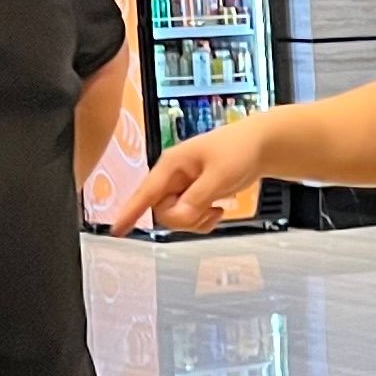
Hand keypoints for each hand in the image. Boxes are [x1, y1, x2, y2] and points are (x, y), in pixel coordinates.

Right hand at [112, 119, 267, 234]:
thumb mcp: (219, 175)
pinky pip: (187, 218)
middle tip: (210, 210)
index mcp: (171, 165)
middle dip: (184, 219)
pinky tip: (217, 211)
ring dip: (195, 221)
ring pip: (175, 217)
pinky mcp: (193, 195)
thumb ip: (197, 198)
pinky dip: (202, 221)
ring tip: (216, 209)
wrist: (260, 145)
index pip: (145, 192)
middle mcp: (171, 176)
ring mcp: (182, 187)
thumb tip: (177, 217)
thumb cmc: (238, 150)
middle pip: (162, 211)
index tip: (116, 230)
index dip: (130, 212)